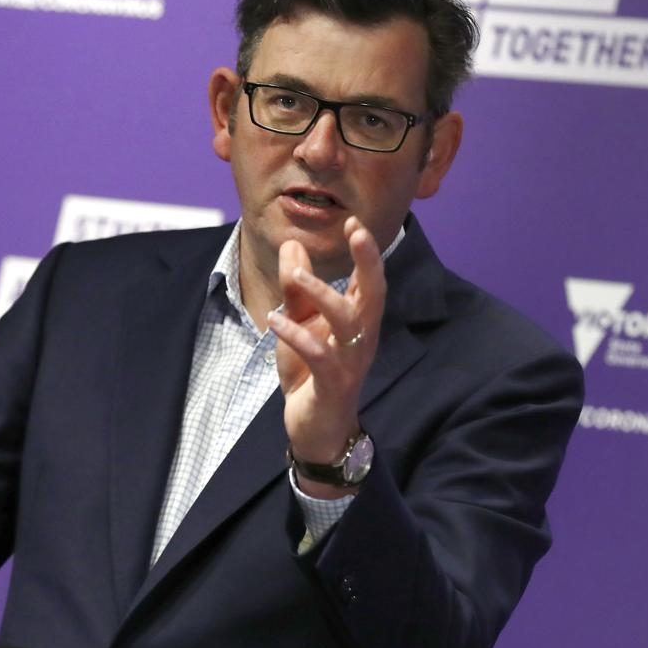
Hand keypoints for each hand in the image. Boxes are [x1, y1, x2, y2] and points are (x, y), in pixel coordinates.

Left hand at [267, 217, 386, 482]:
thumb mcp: (299, 323)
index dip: (366, 251)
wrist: (315, 427)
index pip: (369, 280)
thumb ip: (296, 289)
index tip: (356, 220)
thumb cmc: (310, 372)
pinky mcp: (333, 383)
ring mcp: (350, 360)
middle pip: (374, 293)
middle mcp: (361, 337)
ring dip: (323, 294)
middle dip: (368, 261)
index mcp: (357, 320)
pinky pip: (320, 355)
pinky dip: (297, 336)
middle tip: (357, 231)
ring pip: (349, 321)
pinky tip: (274, 321)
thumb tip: (292, 245)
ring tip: (296, 277)